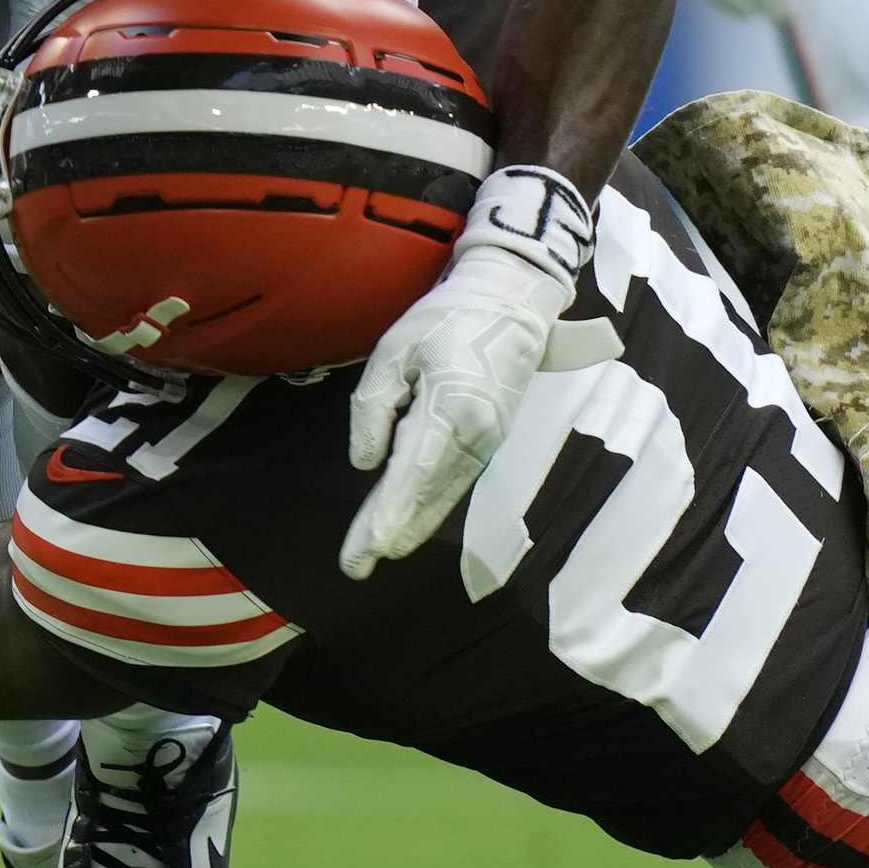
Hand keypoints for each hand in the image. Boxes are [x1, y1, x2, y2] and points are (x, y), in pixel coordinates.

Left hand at [341, 166, 597, 577]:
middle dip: (391, 530)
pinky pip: (455, 482)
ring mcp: (488, 440)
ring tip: (374, 553)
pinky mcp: (490, 440)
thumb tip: (366, 463)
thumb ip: (374, 406)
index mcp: (452, 405)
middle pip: (426, 492)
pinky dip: (430, 507)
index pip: (415, 471)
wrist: (512, 302)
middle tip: (356, 566)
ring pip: (442, 493)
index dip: (391, 512)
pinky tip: (409, 525)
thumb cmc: (448, 318)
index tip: (371, 547)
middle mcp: (476, 434)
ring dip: (409, 525)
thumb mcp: (396, 348)